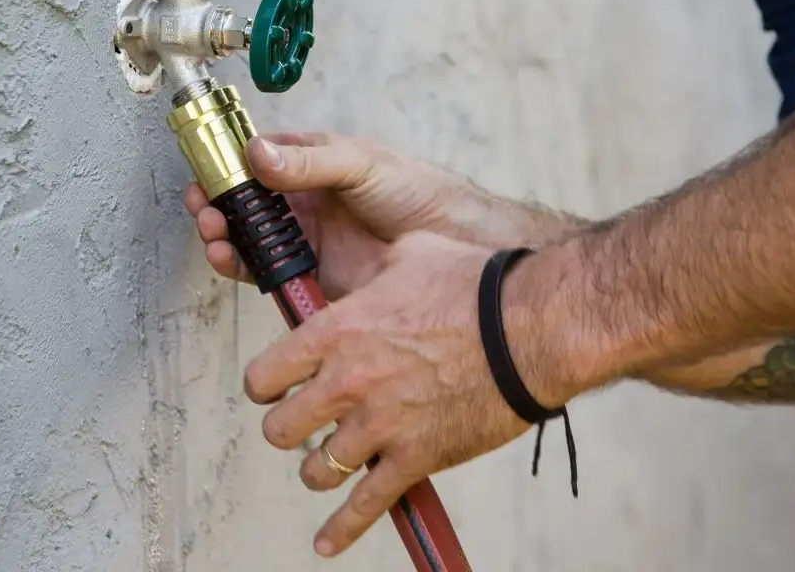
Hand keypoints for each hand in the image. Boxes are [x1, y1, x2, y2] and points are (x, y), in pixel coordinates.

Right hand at [185, 130, 582, 299]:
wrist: (453, 244)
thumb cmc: (416, 191)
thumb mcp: (362, 164)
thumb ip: (310, 161)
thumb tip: (258, 153)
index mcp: (312, 163)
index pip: (257, 160)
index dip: (227, 165)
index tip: (207, 173)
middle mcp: (304, 200)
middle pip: (245, 202)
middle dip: (218, 204)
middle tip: (206, 209)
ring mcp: (306, 239)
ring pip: (250, 238)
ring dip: (224, 235)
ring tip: (215, 235)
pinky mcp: (312, 275)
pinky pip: (267, 272)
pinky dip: (242, 266)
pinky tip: (231, 260)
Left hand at [241, 230, 539, 557]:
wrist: (528, 327)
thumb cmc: (474, 284)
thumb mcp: (410, 253)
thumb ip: (371, 271)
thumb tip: (364, 271)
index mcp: (339, 330)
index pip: (265, 375)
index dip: (265, 383)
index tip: (274, 385)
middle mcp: (348, 382)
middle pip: (279, 428)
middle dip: (288, 425)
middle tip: (302, 419)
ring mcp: (380, 425)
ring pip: (317, 469)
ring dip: (320, 466)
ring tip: (330, 459)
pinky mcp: (415, 458)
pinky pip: (365, 507)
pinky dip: (343, 530)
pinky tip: (327, 542)